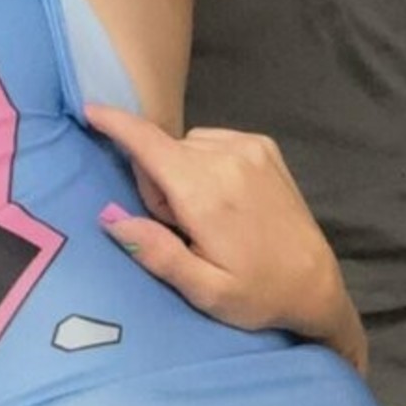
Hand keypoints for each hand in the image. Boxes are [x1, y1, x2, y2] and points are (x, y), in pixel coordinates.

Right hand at [86, 105, 367, 375]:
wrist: (315, 284)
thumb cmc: (258, 294)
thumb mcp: (204, 291)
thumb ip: (156, 252)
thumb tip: (111, 218)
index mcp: (207, 193)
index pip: (149, 144)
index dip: (116, 125)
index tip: (90, 110)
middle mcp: (228, 159)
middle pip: (164, 152)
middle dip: (158, 184)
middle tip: (182, 229)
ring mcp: (251, 148)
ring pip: (187, 146)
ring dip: (182, 173)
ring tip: (205, 217)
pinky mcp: (265, 147)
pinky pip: (213, 142)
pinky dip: (205, 163)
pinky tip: (224, 199)